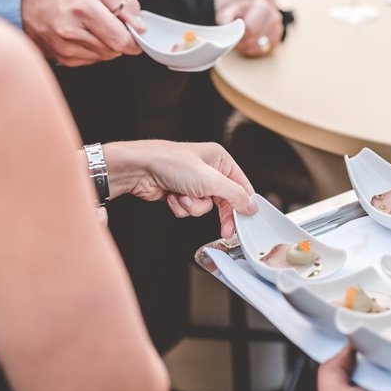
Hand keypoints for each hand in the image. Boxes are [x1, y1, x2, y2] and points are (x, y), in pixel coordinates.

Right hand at [20, 0, 144, 66]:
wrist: (25, 4)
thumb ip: (124, 4)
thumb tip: (140, 26)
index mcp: (84, 10)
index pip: (121, 40)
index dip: (134, 39)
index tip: (134, 32)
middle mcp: (72, 32)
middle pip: (115, 50)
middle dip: (119, 39)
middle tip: (109, 24)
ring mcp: (65, 48)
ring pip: (104, 56)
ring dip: (106, 45)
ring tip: (91, 27)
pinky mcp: (62, 59)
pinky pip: (91, 60)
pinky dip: (93, 50)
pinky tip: (82, 36)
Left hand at [103, 140, 257, 237]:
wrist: (139, 169)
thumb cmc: (171, 164)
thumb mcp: (210, 180)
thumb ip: (235, 195)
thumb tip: (252, 206)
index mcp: (220, 159)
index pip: (241, 185)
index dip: (244, 205)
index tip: (245, 223)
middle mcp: (208, 169)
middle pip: (224, 200)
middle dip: (218, 213)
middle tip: (224, 230)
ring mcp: (193, 182)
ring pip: (205, 208)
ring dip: (193, 207)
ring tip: (182, 197)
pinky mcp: (180, 193)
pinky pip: (189, 209)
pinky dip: (181, 208)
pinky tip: (172, 197)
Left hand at [217, 0, 283, 56]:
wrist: (250, 11)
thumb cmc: (240, 11)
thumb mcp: (230, 10)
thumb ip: (226, 17)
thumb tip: (225, 24)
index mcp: (262, 7)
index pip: (250, 28)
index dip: (239, 35)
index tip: (232, 35)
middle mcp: (274, 17)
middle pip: (255, 40)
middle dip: (242, 43)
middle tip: (234, 41)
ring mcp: (277, 29)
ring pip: (260, 47)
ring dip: (247, 48)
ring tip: (240, 42)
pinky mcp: (277, 39)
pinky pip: (264, 51)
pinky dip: (254, 51)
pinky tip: (248, 45)